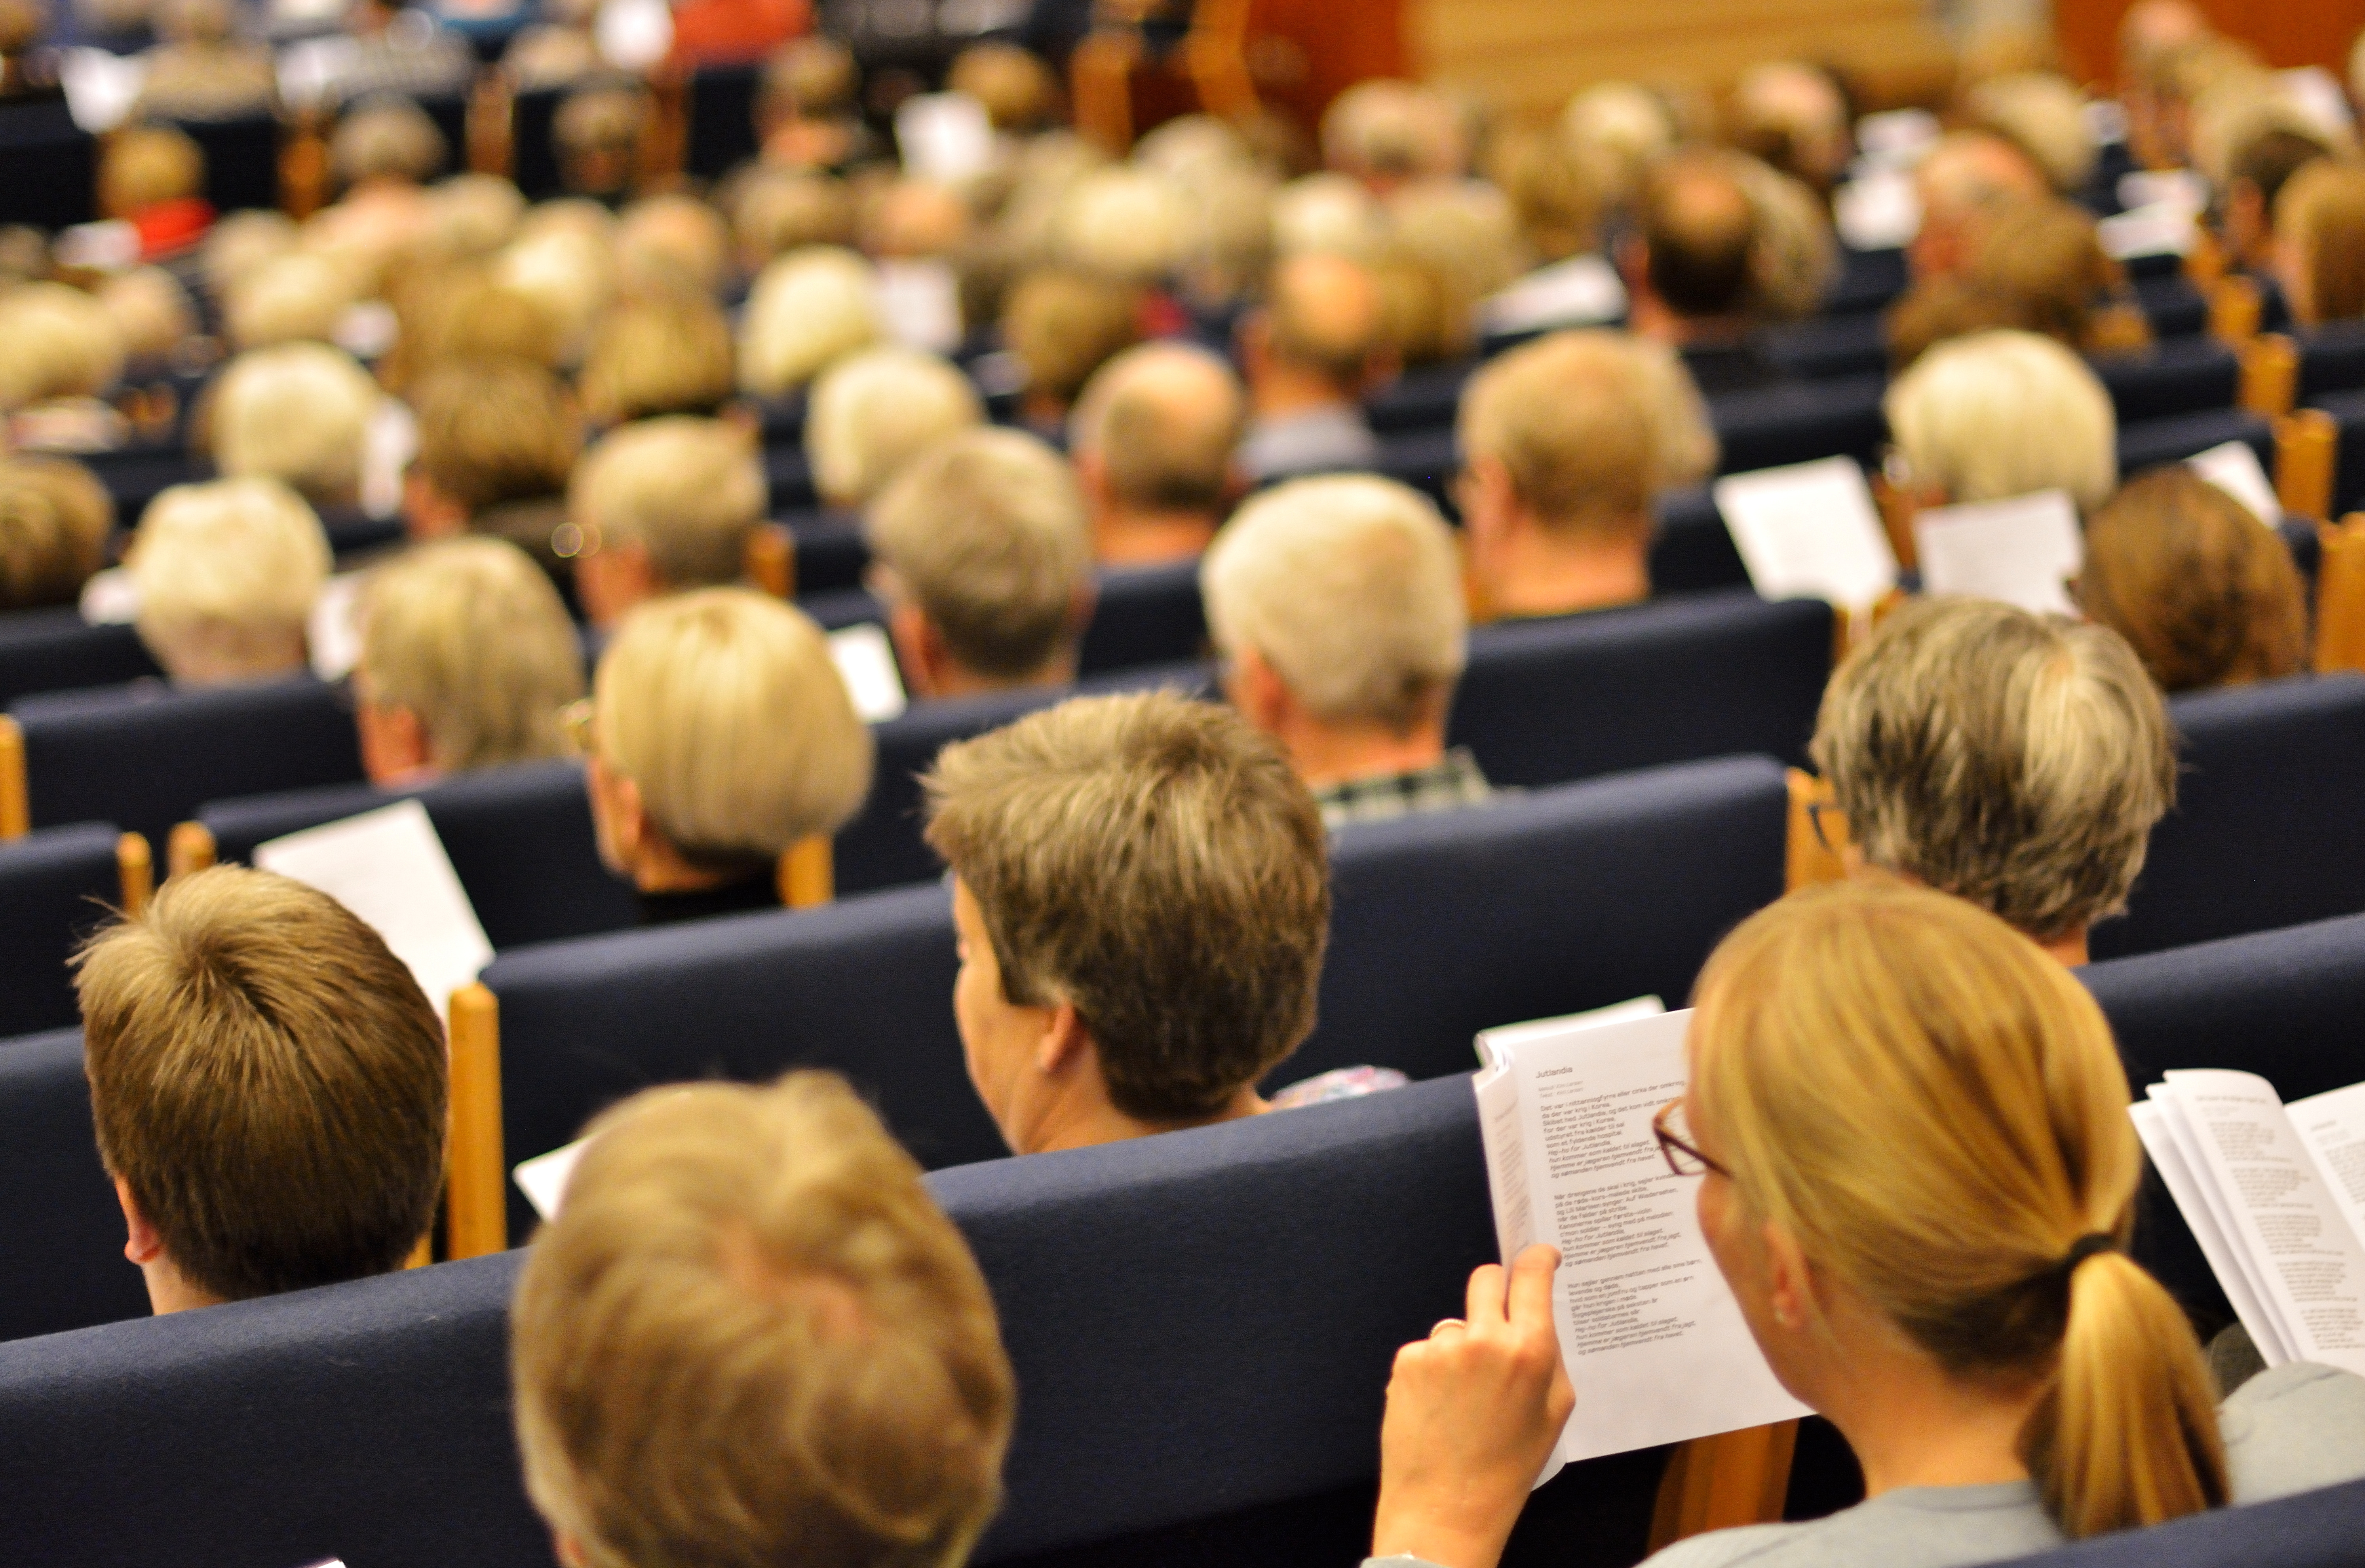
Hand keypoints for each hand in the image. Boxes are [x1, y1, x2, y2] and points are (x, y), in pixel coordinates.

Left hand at [1371, 1245, 1574, 1567]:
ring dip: (1463, 1346)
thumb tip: (1538, 1316)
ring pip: (1456, 1323)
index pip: (1531, 1275)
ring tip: (1465, 1397)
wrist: (1448, 1506)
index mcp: (1530, 1350)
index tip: (1539, 1256)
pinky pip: (1428, 1349)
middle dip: (1495, 1290)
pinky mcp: (1407, 1361)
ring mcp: (1441, 1347)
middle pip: (1486, 1278)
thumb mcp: (1555, 1411)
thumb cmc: (1508, 1465)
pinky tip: (1441, 1405)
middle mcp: (1484, 1339)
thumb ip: (1550, 1355)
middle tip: (1500, 1321)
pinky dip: (1436, 1370)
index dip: (1537, 1258)